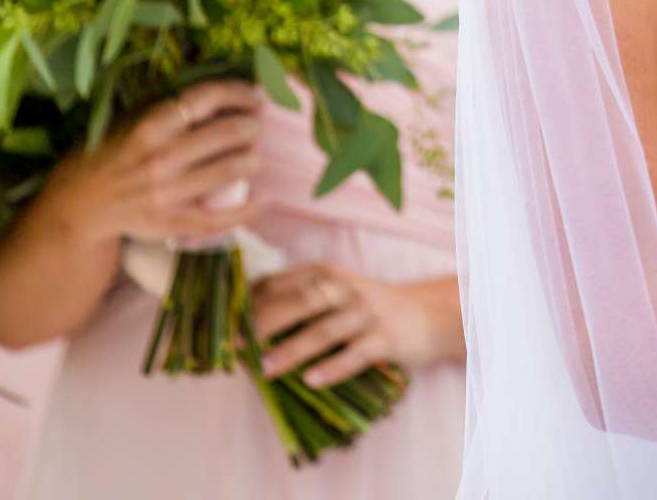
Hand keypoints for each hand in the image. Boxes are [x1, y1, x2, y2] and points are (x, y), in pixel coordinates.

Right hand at [44, 81, 265, 249]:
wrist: (79, 206)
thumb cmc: (110, 155)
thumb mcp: (130, 120)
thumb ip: (168, 107)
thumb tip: (219, 91)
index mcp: (151, 126)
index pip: (207, 98)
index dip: (239, 92)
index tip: (254, 95)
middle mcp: (161, 157)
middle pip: (228, 133)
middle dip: (250, 126)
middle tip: (252, 127)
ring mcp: (167, 192)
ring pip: (230, 170)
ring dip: (251, 158)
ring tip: (252, 156)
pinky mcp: (171, 222)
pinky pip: (219, 218)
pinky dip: (248, 207)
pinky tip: (263, 197)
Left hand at [252, 264, 461, 385]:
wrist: (429, 316)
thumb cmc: (370, 309)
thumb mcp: (337, 293)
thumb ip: (300, 300)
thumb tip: (247, 322)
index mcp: (328, 274)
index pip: (284, 282)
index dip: (255, 301)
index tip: (227, 322)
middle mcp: (347, 288)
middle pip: (302, 302)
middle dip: (266, 323)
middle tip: (239, 345)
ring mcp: (367, 313)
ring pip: (325, 330)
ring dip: (292, 349)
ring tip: (266, 369)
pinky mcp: (386, 338)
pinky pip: (355, 354)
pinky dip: (332, 367)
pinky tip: (312, 381)